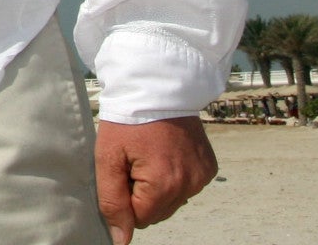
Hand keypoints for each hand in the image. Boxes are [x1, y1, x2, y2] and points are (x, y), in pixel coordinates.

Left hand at [94, 117, 216, 243]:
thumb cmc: (128, 120)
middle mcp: (189, 184)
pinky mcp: (208, 167)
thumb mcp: (108, 158)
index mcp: (164, 185)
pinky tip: (164, 153)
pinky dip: (173, 176)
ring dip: (158, 186)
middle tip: (134, 160)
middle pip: (157, 212)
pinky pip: (186, 186)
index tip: (122, 170)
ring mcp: (202, 176)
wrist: (157, 87)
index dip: (125, 198)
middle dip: (141, 194)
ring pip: (172, 201)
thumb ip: (112, 202)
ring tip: (149, 154)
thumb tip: (121, 240)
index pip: (140, 218)